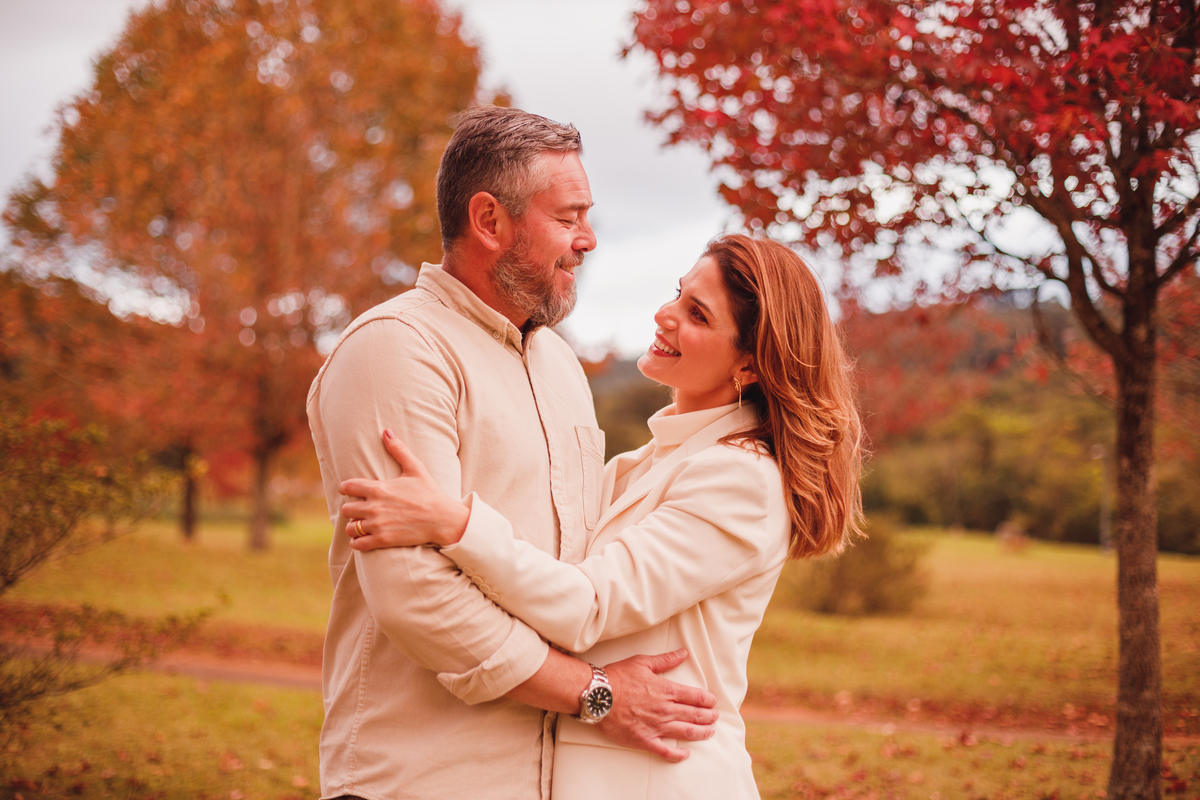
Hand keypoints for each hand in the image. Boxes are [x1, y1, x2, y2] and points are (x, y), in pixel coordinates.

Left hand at [339, 430, 469, 549]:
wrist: (442, 519)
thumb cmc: (429, 493)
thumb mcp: (415, 468)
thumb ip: (398, 450)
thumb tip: (386, 431)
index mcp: (378, 488)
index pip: (347, 487)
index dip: (346, 488)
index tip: (351, 491)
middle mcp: (374, 507)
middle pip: (346, 509)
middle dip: (351, 508)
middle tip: (359, 509)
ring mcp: (377, 525)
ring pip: (350, 527)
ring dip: (354, 526)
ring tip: (361, 524)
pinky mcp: (382, 540)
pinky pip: (358, 544)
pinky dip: (357, 542)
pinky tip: (363, 538)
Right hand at [594, 649, 718, 761]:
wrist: (596, 696)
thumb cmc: (617, 677)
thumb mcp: (642, 662)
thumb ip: (665, 660)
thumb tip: (683, 653)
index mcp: (666, 690)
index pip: (694, 696)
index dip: (707, 700)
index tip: (712, 702)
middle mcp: (664, 709)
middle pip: (694, 715)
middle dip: (708, 716)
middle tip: (715, 717)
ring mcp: (655, 726)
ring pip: (685, 732)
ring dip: (701, 733)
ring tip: (710, 732)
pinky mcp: (644, 739)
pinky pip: (665, 750)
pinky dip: (677, 754)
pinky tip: (685, 754)